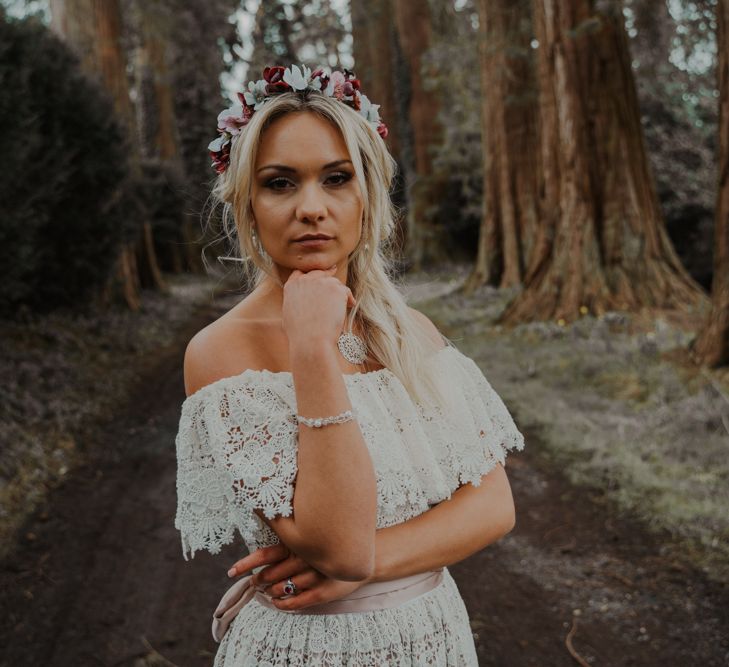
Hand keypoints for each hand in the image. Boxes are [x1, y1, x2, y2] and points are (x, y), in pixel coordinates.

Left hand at [227, 543, 369, 611]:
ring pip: (283, 589)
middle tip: (256, 583)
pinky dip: (285, 605)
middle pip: (272, 574)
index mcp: (299, 543)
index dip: (247, 563)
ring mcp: (315, 575)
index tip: (232, 571)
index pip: (266, 554)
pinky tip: (278, 604)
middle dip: (260, 580)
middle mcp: (305, 557)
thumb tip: (265, 541)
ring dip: (272, 592)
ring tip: (268, 592)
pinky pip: (297, 602)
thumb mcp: (310, 535)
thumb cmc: (332, 542)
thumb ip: (290, 537)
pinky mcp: (323, 591)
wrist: (363, 555)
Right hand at [282, 264, 355, 347]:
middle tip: (334, 270)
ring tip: (343, 304)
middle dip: (326, 273)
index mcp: (291, 287)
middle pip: (318, 273)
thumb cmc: (300, 335)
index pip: (300, 273)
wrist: (311, 340)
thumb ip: (294, 304)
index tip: (316, 274)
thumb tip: (297, 307)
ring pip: (333, 282)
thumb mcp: (288, 316)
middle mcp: (305, 281)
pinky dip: (348, 298)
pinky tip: (350, 305)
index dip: (309, 274)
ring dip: (338, 291)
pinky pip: (345, 290)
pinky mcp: (335, 288)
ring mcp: (320, 283)